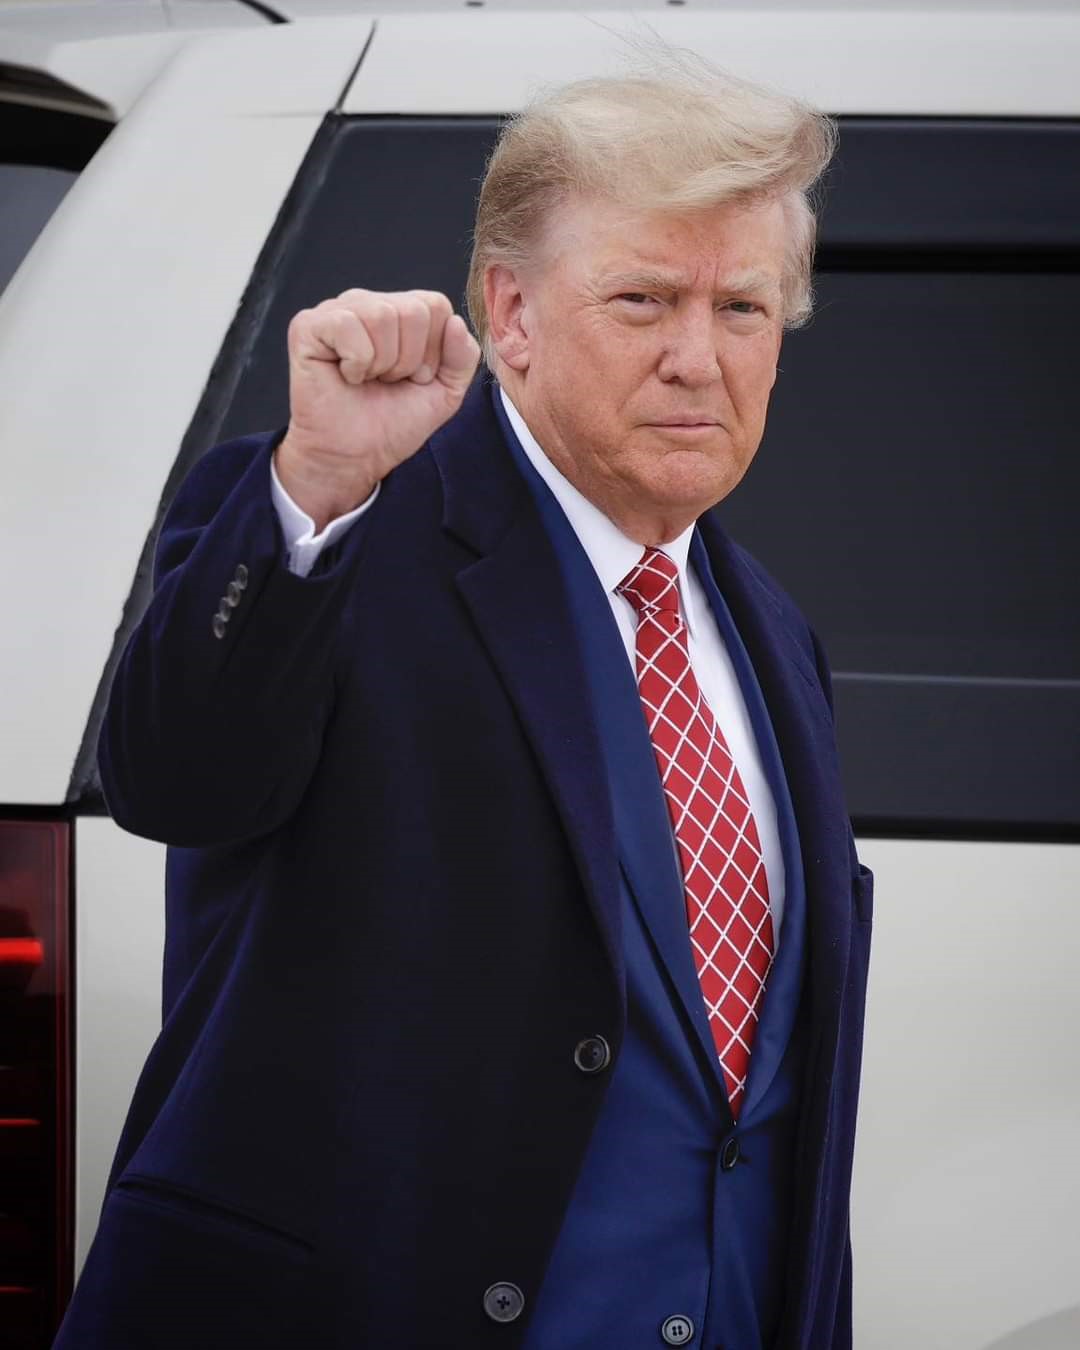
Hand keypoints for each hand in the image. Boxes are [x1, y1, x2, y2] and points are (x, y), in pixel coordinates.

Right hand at [274, 289, 480, 528]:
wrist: (355, 457)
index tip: (412, 378)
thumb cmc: (393, 424)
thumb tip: (455, 322)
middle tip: (387, 382)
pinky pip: (348, 326)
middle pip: (413, 310)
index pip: (435, 304)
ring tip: (367, 380)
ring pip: (382, 315)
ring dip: (382, 363)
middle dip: (409, 360)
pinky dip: (356, 362)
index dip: (432, 352)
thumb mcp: (445, 392)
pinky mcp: (308, 325)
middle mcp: (368, 303)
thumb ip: (463, 358)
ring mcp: (336, 310)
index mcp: (399, 311)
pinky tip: (346, 376)